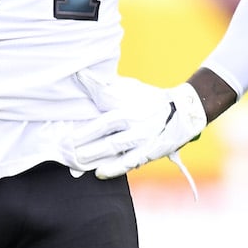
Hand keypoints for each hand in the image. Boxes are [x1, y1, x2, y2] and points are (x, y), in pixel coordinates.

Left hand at [66, 71, 206, 178]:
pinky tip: (99, 173)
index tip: (66, 123)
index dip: (86, 119)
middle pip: (106, 129)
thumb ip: (105, 85)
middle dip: (84, 138)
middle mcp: (135, 120)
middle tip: (64, 145)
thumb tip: (80, 74)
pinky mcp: (148, 152)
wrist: (182, 111)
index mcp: (129, 103)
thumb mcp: (129, 87)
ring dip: (94, 154)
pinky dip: (114, 168)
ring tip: (75, 159)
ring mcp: (142, 137)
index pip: (104, 106)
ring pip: (114, 146)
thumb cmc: (147, 98)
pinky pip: (129, 162)